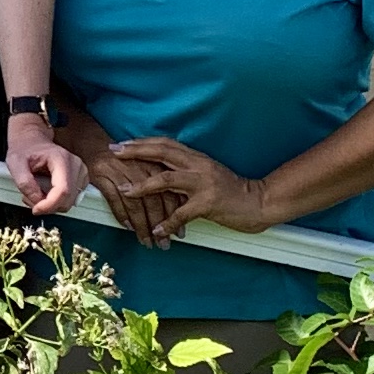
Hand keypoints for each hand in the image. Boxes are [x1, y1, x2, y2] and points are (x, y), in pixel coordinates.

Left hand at [6, 110, 83, 216]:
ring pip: (69, 202)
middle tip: (29, 197)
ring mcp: (80, 172)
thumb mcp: (15, 162)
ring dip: (51, 204)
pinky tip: (45, 191)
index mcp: (61, 159)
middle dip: (47, 205)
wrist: (32, 139)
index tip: (35, 209)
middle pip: (67, 200)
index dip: (49, 205)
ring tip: (35, 191)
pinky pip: (70, 199)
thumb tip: (37, 200)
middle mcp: (76, 166)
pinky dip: (56, 201)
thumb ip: (24, 183)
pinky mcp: (80, 179)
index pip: (63, 191)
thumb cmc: (25, 148)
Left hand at [105, 135, 268, 235]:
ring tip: (125, 192)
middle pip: (162, 153)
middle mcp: (198, 166)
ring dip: (143, 186)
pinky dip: (167, 223)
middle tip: (115, 152)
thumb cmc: (232, 190)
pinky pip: (182, 214)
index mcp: (197, 158)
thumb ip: (186, 171)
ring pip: (166, 180)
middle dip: (136, 152)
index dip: (143, 142)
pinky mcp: (209, 203)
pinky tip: (157, 231)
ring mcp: (203, 184)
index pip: (165, 144)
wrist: (259, 202)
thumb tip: (161, 171)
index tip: (122, 143)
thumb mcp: (208, 174)